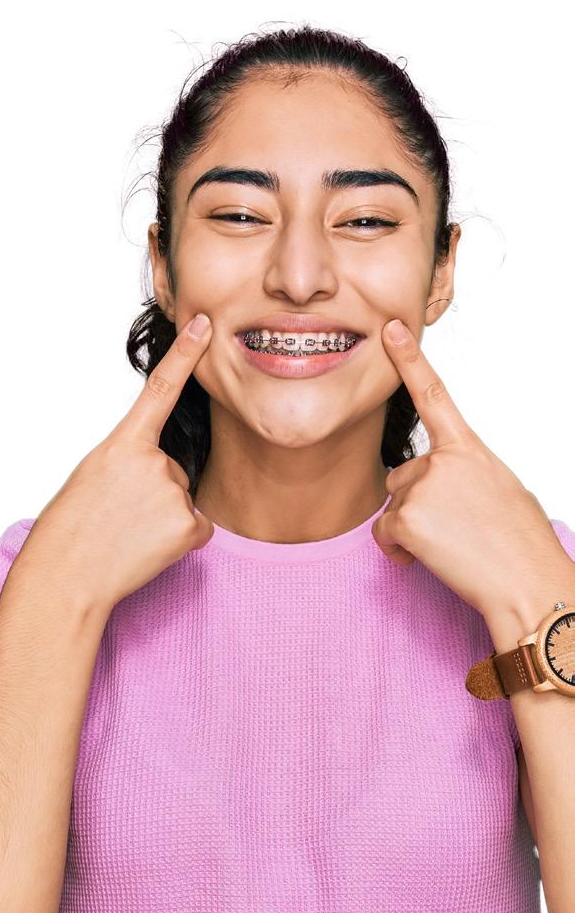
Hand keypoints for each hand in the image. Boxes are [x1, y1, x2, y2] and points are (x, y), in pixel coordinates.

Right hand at [19, 313, 214, 611]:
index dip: (184, 355)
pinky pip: (196, 529)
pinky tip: (147, 549)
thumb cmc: (72, 529)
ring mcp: (171, 492)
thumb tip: (170, 477)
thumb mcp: (95, 477)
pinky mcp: (186, 525)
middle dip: (153, 494)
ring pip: (182, 501)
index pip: (159, 389)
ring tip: (126, 534)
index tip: (203, 324)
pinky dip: (178, 542)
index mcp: (122, 444)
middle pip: (172, 470)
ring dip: (161, 520)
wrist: (65, 576)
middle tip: (118, 517)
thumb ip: (132, 462)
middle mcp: (152, 461)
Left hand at [371, 318, 567, 619]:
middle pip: (403, 474)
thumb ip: (463, 473)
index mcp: (470, 449)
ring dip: (412, 527)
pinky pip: (385, 533)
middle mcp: (443, 460)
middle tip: (458, 528)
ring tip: (453, 544)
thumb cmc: (521, 542)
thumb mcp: (500, 489)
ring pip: (394, 504)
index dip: (410, 359)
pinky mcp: (406, 518)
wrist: (528, 584)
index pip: (435, 395)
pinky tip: (434, 558)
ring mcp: (422, 487)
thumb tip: (436, 486)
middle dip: (418, 503)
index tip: (391, 329)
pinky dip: (401, 550)